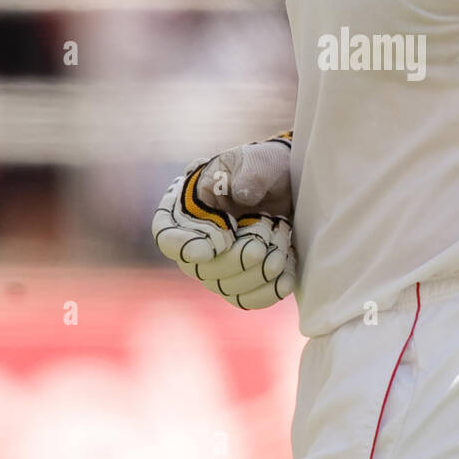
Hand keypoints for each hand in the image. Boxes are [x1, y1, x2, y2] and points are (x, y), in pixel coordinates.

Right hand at [152, 133, 296, 308]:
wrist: (292, 186)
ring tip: (282, 241)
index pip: (166, 235)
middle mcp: (196, 242)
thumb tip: (242, 196)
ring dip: (259, 271)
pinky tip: (288, 274)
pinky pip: (248, 299)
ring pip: (227, 288)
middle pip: (201, 270)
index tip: (217, 243)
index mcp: (187, 208)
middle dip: (239, 256)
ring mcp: (218, 266)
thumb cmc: (266, 167)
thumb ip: (248, 174)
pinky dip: (270, 290)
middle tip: (266, 228)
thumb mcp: (258, 160)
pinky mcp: (243, 281)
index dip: (184, 245)